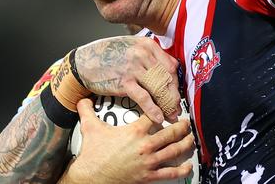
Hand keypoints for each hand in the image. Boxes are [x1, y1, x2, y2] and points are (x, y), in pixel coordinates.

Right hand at [63, 99, 194, 183]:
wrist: (90, 177)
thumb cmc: (92, 153)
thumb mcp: (90, 128)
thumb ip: (87, 111)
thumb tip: (82, 99)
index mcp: (135, 131)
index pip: (154, 116)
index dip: (162, 111)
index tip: (168, 108)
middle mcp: (145, 145)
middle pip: (171, 132)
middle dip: (182, 127)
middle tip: (187, 124)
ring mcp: (149, 162)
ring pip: (174, 151)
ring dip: (186, 144)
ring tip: (191, 139)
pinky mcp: (149, 176)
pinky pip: (170, 173)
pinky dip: (181, 169)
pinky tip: (188, 165)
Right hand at [75, 36, 180, 123]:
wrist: (84, 62)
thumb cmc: (107, 55)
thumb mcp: (132, 47)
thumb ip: (150, 55)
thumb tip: (170, 67)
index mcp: (147, 45)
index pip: (170, 66)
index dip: (176, 83)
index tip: (177, 93)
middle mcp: (143, 54)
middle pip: (167, 78)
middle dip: (174, 96)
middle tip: (177, 108)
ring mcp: (133, 68)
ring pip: (158, 88)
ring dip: (167, 105)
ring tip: (171, 116)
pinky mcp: (124, 82)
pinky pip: (144, 98)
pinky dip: (153, 110)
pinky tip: (159, 118)